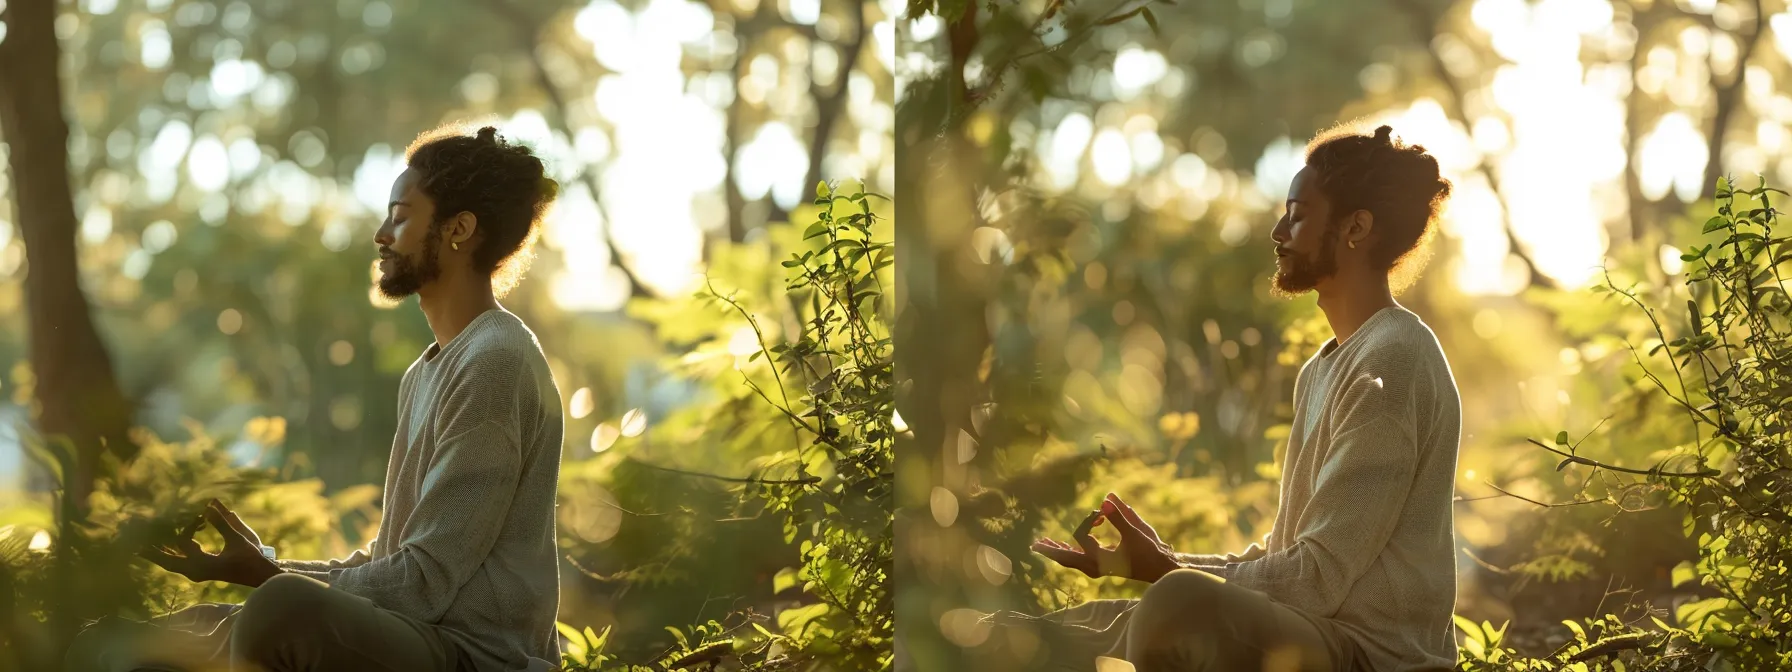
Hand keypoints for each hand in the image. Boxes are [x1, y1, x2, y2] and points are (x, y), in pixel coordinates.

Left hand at [139, 499, 281, 587]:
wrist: (259, 577)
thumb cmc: (251, 559)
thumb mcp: (237, 539)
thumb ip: (222, 523)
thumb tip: (207, 505)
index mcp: (202, 565)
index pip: (183, 541)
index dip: (188, 524)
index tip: (200, 514)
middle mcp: (195, 571)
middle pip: (164, 560)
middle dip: (149, 549)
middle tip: (131, 540)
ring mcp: (196, 573)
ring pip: (170, 563)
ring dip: (158, 553)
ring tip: (141, 545)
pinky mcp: (200, 571)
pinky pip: (178, 562)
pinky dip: (170, 554)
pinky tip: (165, 545)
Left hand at [1031, 493, 1181, 582]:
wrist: (1161, 569)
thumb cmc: (1149, 551)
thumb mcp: (1136, 532)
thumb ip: (1120, 515)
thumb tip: (1106, 497)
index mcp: (1101, 560)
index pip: (1083, 536)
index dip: (1090, 520)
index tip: (1102, 513)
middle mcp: (1096, 566)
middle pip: (1067, 557)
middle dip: (1051, 548)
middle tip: (1034, 544)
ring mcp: (1098, 567)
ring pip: (1071, 559)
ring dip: (1057, 550)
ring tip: (1043, 542)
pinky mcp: (1101, 566)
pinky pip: (1079, 558)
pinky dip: (1068, 551)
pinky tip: (1061, 544)